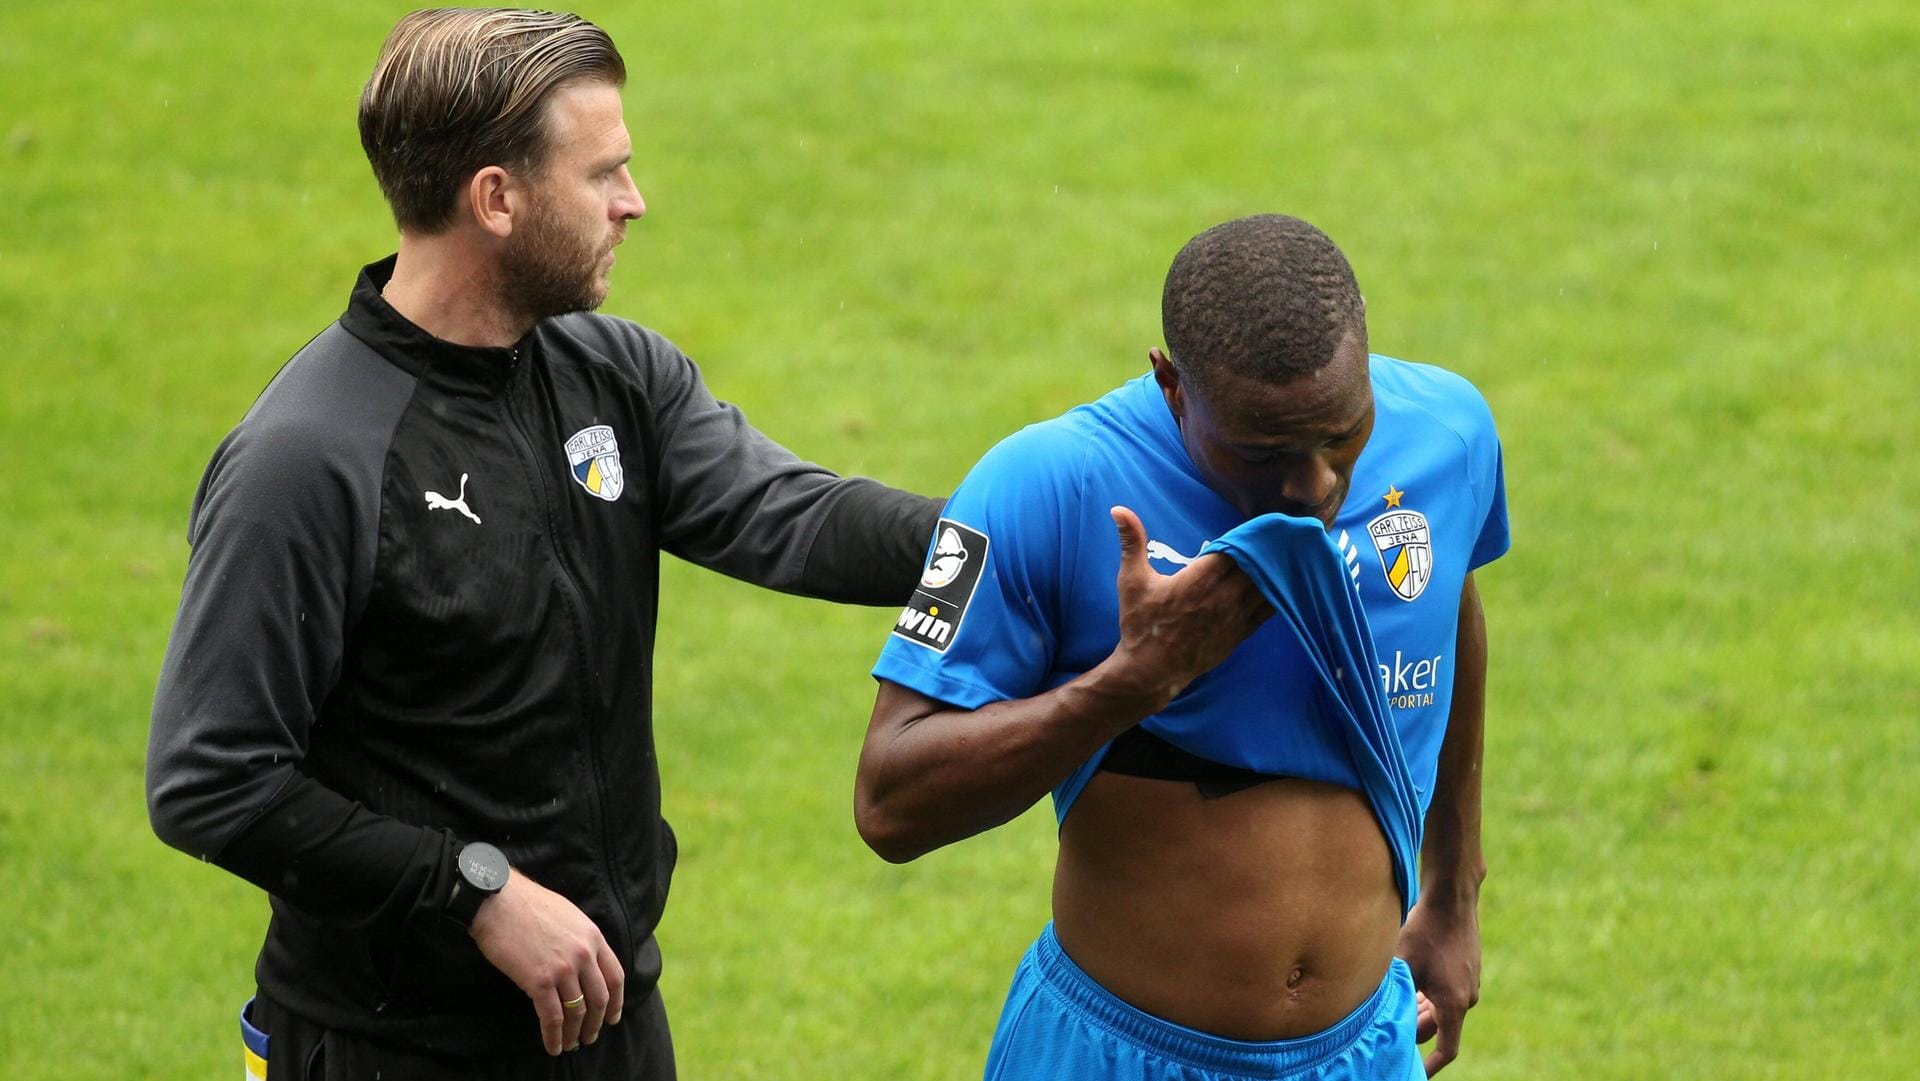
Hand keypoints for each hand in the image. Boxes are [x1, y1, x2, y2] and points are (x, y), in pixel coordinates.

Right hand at [469, 871, 625, 1055]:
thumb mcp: (568, 916)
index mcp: (593, 936)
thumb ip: (580, 940)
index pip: (615, 976)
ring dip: (576, 1033)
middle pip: (599, 998)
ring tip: (572, 1045)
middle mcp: (583, 954)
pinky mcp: (539, 981)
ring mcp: (562, 969)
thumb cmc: (527, 905)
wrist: (497, 900)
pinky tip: (553, 1046)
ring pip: (577, 1011)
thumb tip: (584, 963)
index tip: (612, 1017)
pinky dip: (554, 1036)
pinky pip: (552, 1017)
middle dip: (597, 1022)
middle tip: (591, 1037)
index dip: (616, 1001)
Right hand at [1100, 506, 1271, 707]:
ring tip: (1294, 551)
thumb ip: (1131, 542)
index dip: (1250, 534)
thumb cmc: (1140, 624)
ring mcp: (1234, 616)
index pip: (1235, 548)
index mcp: (1198, 579)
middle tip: (1285, 531)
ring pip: (1267, 585)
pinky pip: (1269, 609)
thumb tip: (1118, 508)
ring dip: (1278, 568)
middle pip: (1257, 564)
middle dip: (1268, 547)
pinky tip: (1291, 582)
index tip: (1261, 522)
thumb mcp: (1131, 581)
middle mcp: (1222, 596)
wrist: (1150, 671)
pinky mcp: (1240, 633)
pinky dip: (1281, 593)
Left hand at [1398, 898, 1480, 1075]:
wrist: (1452, 899)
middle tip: (1387, 1028)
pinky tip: (1409, 985)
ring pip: (1441, 1009)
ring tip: (1394, 1003)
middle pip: (1438, 1028)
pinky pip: (1447, 993)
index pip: (1446, 1050)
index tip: (1414, 1072)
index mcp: (1454, 1004)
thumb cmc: (1424, 931)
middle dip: (1413, 1029)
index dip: (1429, 1066)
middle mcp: (1467, 998)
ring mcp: (1470, 983)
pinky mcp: (1468, 970)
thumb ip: (1395, 994)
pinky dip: (1428, 996)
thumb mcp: (1403, 965)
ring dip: (1419, 1011)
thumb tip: (1377, 1016)